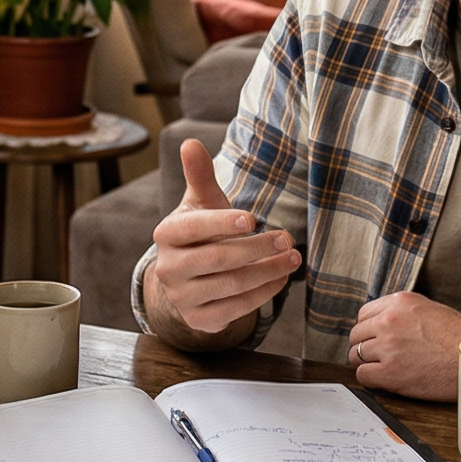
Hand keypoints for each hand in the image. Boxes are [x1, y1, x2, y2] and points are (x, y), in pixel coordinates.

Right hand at [145, 137, 298, 337]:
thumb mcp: (201, 203)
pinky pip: (236, 308)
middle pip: (217, 258)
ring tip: (292, 258)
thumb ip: (199, 175)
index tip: (252, 218)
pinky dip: (263, 293)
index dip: (222, 223)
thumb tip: (190, 142)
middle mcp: (168, 268)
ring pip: (230, 285)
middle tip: (287, 238)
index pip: (193, 227)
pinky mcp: (198, 319)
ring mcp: (181, 297)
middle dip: (256, 248)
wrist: (190, 278)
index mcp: (167, 234)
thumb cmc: (202, 232)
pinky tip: (281, 279)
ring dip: (267, 271)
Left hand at [346, 291, 460, 400]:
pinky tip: (386, 380)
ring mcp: (388, 347)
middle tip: (379, 357)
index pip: (364, 314)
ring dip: (367, 363)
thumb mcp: (430, 309)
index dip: (369, 329)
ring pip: (355, 355)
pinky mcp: (390, 373)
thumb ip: (404, 313)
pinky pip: (363, 375)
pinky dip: (371, 379)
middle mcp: (389, 321)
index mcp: (399, 303)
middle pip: (356, 335)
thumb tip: (383, 323)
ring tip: (385, 369)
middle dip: (365, 346)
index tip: (376, 339)